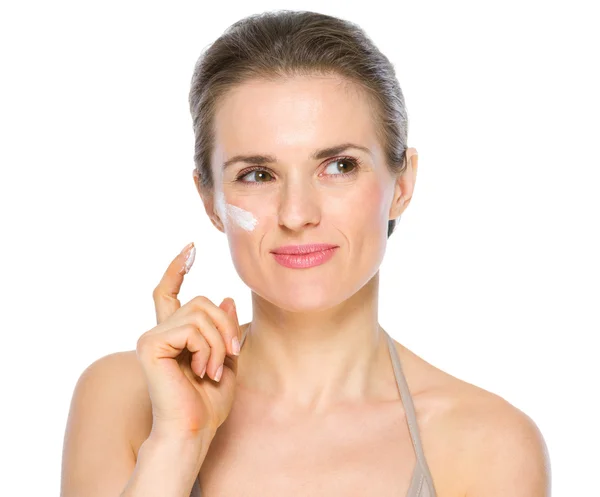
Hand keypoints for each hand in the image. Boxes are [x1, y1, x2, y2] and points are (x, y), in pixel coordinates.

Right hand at [136, 242, 241, 440]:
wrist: (193, 430)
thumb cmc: (208, 402)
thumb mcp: (227, 360)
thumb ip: (225, 330)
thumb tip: (225, 298)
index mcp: (174, 335)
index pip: (169, 293)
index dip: (177, 269)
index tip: (190, 249)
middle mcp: (159, 332)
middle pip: (202, 302)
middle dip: (226, 327)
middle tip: (230, 355)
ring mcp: (152, 337)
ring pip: (201, 314)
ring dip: (219, 343)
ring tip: (213, 369)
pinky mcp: (150, 345)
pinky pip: (192, 329)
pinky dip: (207, 349)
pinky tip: (202, 371)